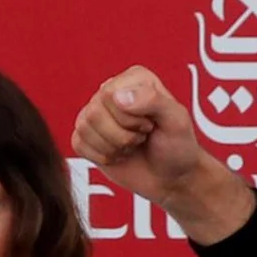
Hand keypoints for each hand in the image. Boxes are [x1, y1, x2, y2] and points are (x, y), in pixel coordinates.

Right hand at [72, 68, 256, 244]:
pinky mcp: (86, 135)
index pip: (110, 94)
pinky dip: (101, 156)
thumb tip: (118, 96)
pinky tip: (119, 154)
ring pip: (84, 127)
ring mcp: (96, 112)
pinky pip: (78, 143)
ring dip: (114, 146)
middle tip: (142, 137)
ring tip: (132, 145)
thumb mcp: (177, 121)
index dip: (130, 118)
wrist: (172, 178)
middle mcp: (112, 90)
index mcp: (135, 79)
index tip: (151, 125)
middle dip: (123, 135)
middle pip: (95, 112)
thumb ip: (153, 100)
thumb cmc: (177, 147)